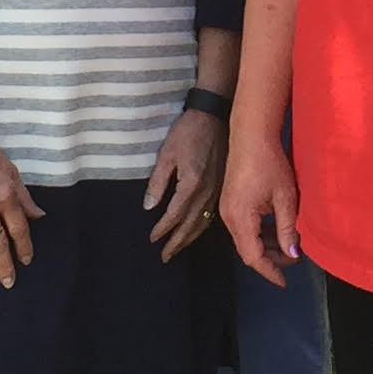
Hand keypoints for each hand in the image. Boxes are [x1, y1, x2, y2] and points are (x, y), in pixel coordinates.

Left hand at [144, 110, 226, 258]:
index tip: (152, 239)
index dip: (162, 229)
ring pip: (204, 222)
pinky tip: (196, 231)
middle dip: (177, 242)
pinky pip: (213, 214)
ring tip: (178, 249)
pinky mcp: (223, 187)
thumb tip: (149, 206)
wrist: (215, 116)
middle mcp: (207, 192)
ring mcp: (218, 190)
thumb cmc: (188, 132)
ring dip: (190, 238)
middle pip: (191, 225)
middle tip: (165, 257)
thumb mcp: (167, 154)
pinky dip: (202, 227)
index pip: (175, 215)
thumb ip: (158, 182)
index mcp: (191, 184)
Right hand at [222, 127, 300, 285]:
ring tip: (289, 245)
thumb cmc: (270, 163)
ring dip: (266, 246)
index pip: (253, 256)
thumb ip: (287, 228)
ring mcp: (227, 209)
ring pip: (246, 238)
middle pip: (247, 250)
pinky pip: (244, 226)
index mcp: (240, 218)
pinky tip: (276, 229)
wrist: (251, 135)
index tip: (284, 282)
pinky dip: (259, 233)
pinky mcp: (230, 201)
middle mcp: (229, 217)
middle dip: (270, 259)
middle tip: (294, 259)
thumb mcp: (285, 198)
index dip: (269, 271)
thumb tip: (293, 254)